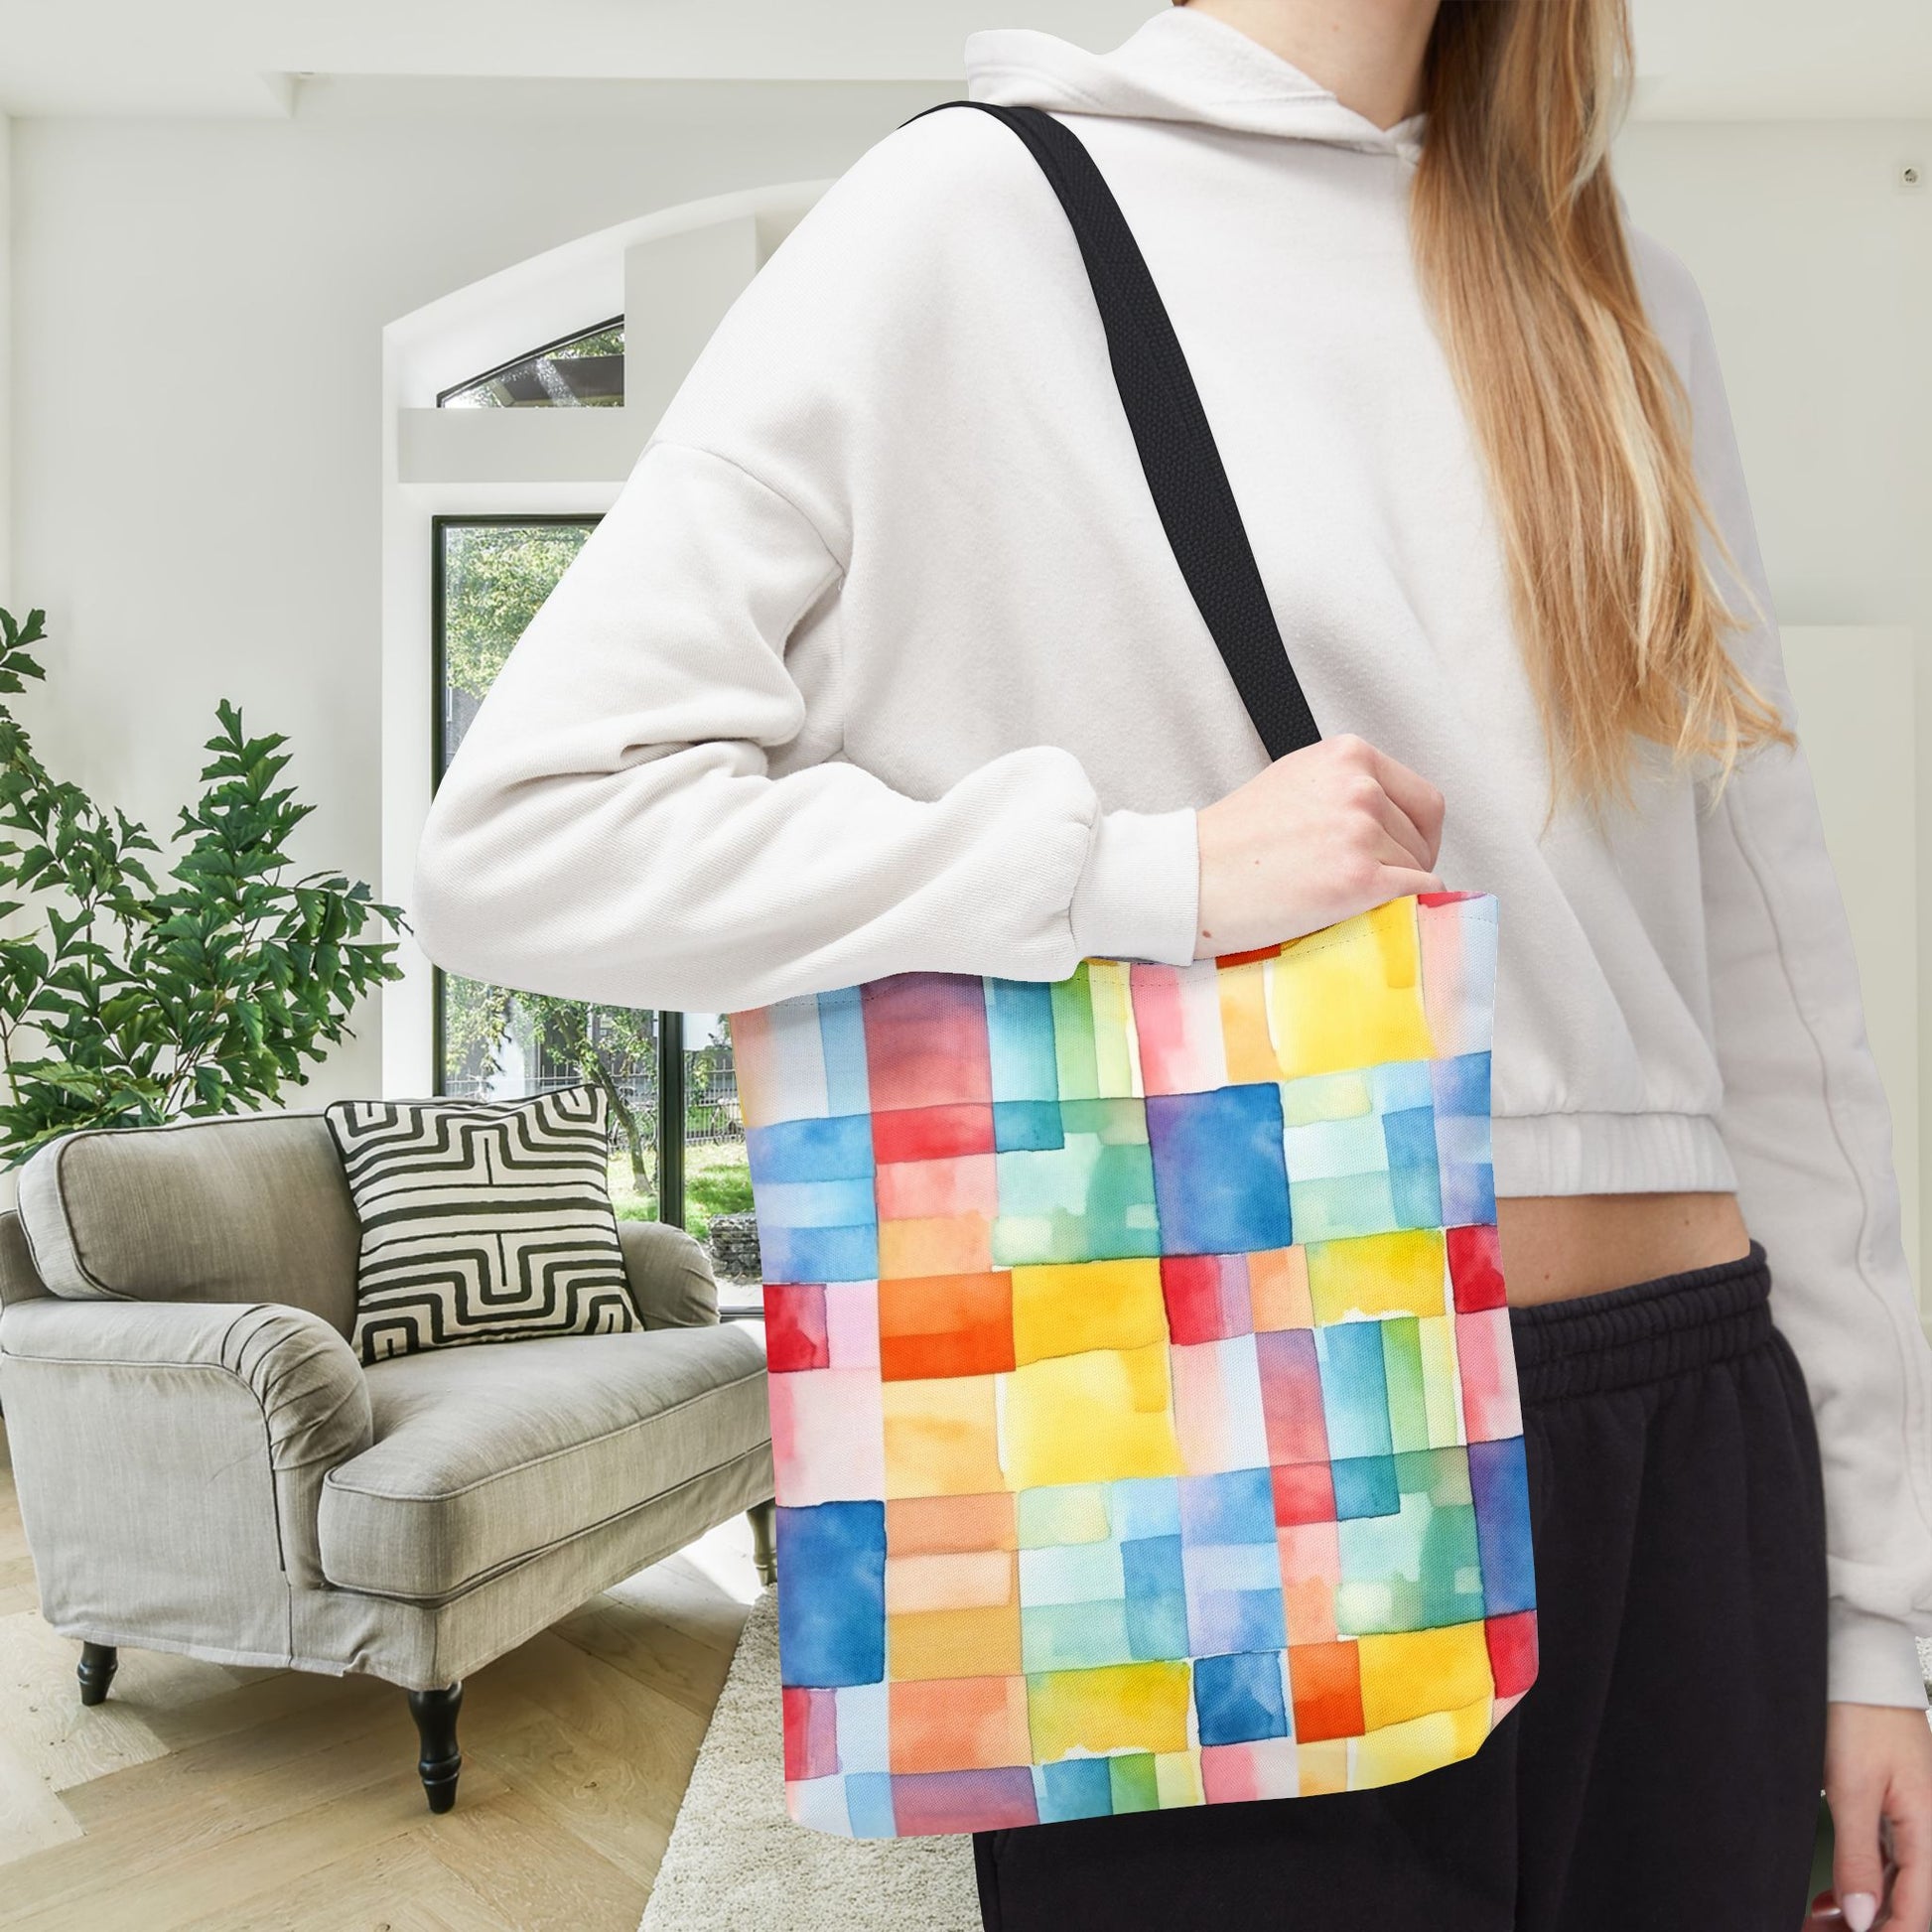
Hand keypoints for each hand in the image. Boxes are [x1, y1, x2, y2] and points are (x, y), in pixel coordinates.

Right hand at [1193, 733, 1445, 959]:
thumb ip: (1345, 791)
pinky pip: (1417, 896)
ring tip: (1343, 901)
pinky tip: (1369, 916)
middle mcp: (1359, 786)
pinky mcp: (1359, 879)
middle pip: (1423, 837)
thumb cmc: (1229, 843)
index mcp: (1347, 755)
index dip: (1417, 836)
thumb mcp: (1295, 784)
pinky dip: (1403, 911)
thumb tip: (1392, 825)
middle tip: (1368, 888)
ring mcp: (1360, 832)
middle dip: (1404, 865)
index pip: (1422, 799)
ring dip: (1392, 892)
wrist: (1186, 879)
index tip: (1400, 857)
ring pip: (1418, 870)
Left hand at [1827, 1699, 1931, 1929]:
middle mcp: (1927, 1828)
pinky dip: (1862, 1880)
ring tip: (1822, 1920)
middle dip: (1871, 1925)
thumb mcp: (1851, 1786)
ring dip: (1865, 1907)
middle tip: (1823, 1931)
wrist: (1861, 1664)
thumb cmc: (1860, 1713)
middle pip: (1908, 1900)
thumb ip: (1858, 1854)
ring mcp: (1913, 1818)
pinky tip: (1836, 1893)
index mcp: (1928, 1830)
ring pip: (1897, 1882)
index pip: (1916, 1910)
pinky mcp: (1894, 1804)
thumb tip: (1862, 1917)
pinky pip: (1886, 1857)